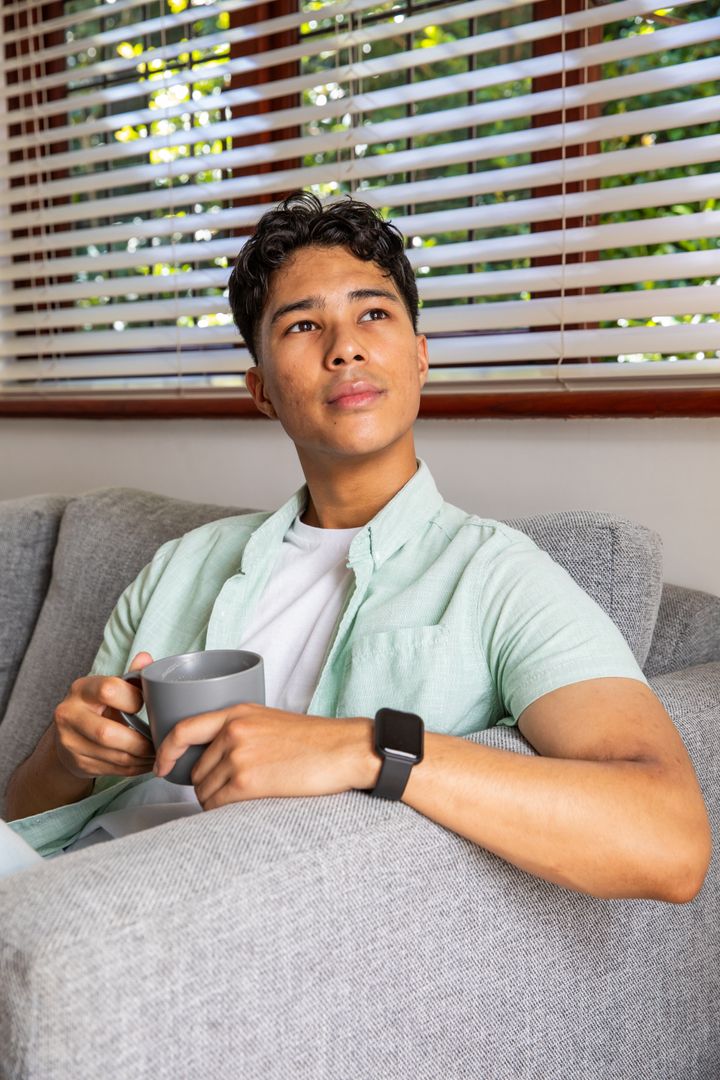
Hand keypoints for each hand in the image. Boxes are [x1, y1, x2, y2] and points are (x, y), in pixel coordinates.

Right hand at [53, 651, 156, 780]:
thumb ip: (130, 676)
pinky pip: (112, 769)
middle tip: (159, 742)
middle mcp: (69, 714)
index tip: (146, 704)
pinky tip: (146, 762)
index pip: (108, 690)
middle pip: (107, 733)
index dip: (133, 699)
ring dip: (141, 758)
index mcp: (81, 689)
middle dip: (139, 741)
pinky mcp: (77, 762)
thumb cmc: (98, 706)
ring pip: (112, 756)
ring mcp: (69, 741)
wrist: (68, 734)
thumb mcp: (110, 687)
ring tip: (158, 754)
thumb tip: (146, 659)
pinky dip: (134, 767)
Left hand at [153, 703, 378, 810]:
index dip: (166, 752)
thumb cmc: (314, 739)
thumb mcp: (269, 720)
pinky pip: (217, 805)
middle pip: (195, 770)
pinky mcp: (247, 782)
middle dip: (206, 785)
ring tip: (245, 798)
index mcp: (236, 713)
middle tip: (231, 791)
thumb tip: (214, 756)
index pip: (183, 729)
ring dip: (216, 801)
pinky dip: (223, 811)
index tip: (161, 766)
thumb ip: (239, 730)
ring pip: (204, 791)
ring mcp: (238, 756)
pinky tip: (243, 808)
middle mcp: (232, 732)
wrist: (344, 750)